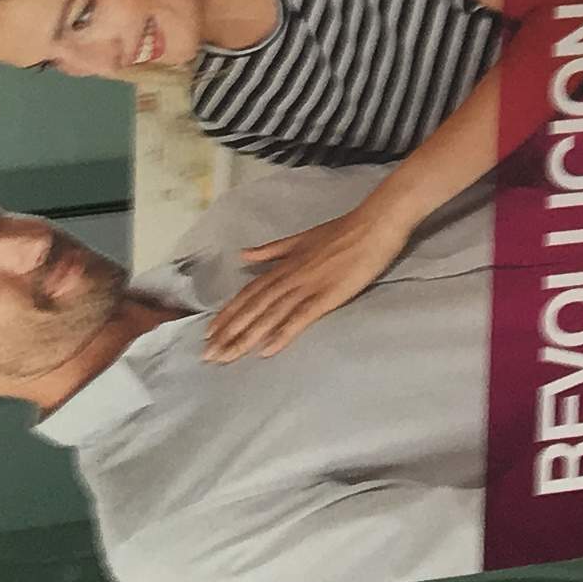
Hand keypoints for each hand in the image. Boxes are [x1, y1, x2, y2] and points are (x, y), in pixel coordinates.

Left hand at [204, 203, 409, 360]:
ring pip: (270, 315)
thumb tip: (244, 255)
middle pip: (253, 307)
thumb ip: (272, 251)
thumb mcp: (301, 238)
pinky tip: (268, 350)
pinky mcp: (327, 295)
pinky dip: (282, 333)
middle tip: (209, 354)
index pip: (249, 292)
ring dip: (247, 337)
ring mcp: (308, 286)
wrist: (373, 225)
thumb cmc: (341, 231)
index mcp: (284, 265)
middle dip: (230, 331)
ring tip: (227, 356)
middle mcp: (290, 276)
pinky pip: (300, 317)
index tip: (210, 332)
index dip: (229, 313)